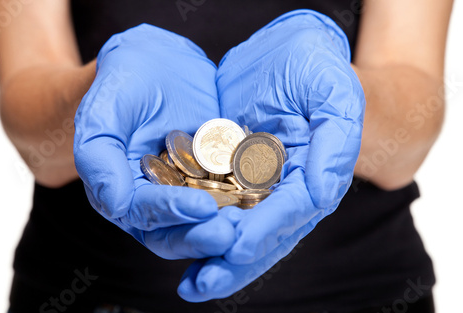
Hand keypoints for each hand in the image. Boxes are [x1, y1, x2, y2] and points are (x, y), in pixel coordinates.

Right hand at [74, 24, 234, 259]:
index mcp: (122, 194)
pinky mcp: (219, 178)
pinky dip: (251, 196)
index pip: (145, 214)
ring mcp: (190, 191)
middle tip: (234, 233)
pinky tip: (272, 194)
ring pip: (210, 219)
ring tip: (257, 220)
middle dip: (205, 234)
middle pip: (179, 231)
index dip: (172, 214)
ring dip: (231, 224)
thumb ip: (100, 160)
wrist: (158, 62)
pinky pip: (235, 192)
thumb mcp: (103, 114)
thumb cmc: (122, 84)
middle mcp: (156, 201)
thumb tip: (115, 206)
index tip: (204, 210)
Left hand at [178, 10, 364, 300]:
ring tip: (191, 285)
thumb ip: (335, 145)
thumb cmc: (316, 66)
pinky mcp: (233, 173)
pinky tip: (180, 244)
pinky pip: (217, 205)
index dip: (266, 231)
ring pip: (240, 228)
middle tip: (204, 283)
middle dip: (235, 261)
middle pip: (266, 234)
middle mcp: (289, 188)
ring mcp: (260, 184)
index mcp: (317, 175)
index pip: (294, 212)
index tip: (237, 246)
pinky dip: (202, 226)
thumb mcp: (333, 95)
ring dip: (215, 257)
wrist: (287, 48)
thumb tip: (324, 196)